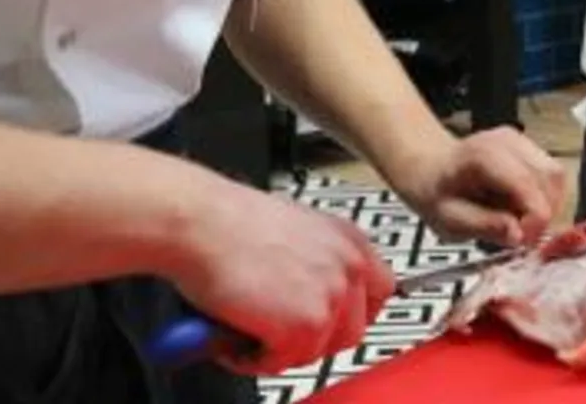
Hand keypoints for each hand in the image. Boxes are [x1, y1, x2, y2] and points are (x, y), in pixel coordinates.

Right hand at [168, 180, 394, 374]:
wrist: (204, 222)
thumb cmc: (235, 221)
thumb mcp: (300, 228)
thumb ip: (321, 260)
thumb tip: (316, 291)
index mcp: (350, 240)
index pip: (381, 290)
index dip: (353, 312)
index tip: (331, 321)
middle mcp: (348, 266)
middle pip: (353, 330)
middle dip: (315, 339)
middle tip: (280, 333)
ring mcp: (330, 297)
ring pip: (316, 352)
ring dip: (280, 350)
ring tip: (249, 328)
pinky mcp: (304, 326)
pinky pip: (282, 363)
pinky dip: (253, 358)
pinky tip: (235, 333)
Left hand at [393, 126, 566, 248]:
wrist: (431, 168)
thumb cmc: (436, 192)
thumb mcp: (449, 219)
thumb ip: (484, 226)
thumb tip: (517, 235)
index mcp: (485, 156)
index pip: (529, 185)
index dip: (536, 219)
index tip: (524, 241)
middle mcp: (508, 141)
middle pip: (551, 178)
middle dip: (544, 213)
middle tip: (522, 236)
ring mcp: (521, 140)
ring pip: (557, 175)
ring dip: (547, 205)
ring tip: (518, 221)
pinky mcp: (528, 146)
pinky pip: (551, 175)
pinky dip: (544, 197)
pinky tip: (520, 208)